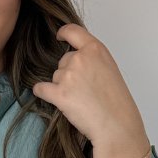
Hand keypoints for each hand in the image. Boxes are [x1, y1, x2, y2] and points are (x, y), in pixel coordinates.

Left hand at [30, 23, 146, 147]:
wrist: (117, 125)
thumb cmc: (117, 102)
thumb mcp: (109, 69)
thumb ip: (93, 60)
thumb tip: (74, 61)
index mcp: (95, 49)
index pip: (72, 31)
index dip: (63, 33)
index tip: (59, 36)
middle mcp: (80, 58)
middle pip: (63, 61)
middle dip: (69, 74)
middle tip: (84, 91)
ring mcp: (68, 75)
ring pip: (55, 77)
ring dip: (62, 87)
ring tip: (80, 101)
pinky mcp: (59, 94)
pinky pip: (40, 89)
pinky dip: (43, 93)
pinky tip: (54, 100)